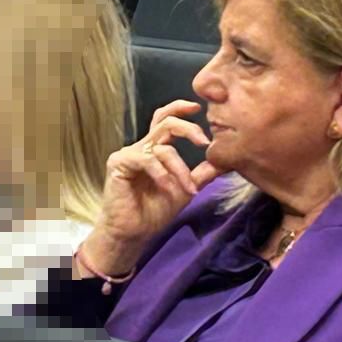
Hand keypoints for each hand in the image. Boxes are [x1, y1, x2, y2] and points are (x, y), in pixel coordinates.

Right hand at [79, 100, 220, 275]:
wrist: (133, 233)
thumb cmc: (154, 212)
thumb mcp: (185, 190)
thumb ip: (200, 175)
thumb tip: (222, 162)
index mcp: (155, 150)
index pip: (166, 120)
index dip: (180, 108)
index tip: (198, 107)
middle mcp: (142, 147)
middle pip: (165, 122)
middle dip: (187, 128)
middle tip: (204, 141)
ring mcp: (129, 154)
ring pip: (162, 148)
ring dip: (180, 169)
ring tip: (189, 189)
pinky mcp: (119, 162)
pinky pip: (147, 160)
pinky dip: (163, 174)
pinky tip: (168, 188)